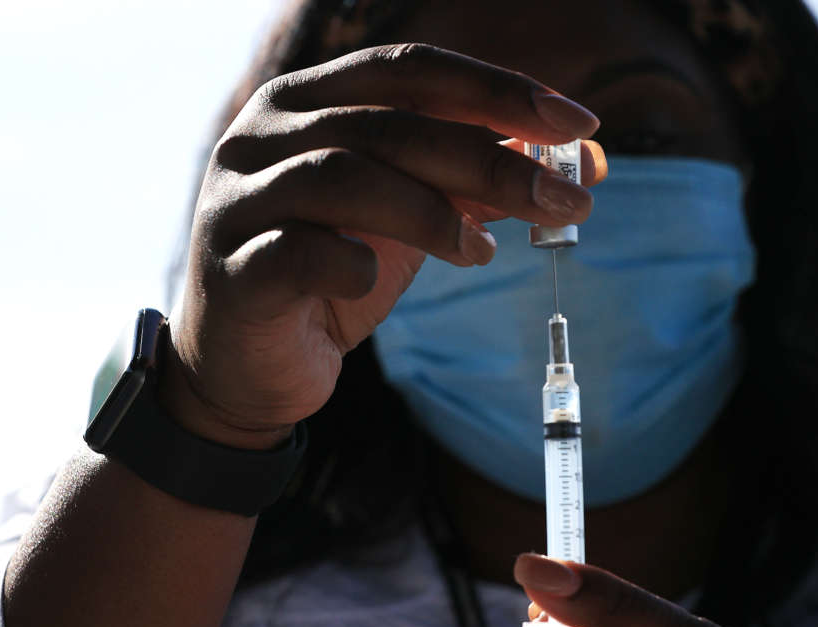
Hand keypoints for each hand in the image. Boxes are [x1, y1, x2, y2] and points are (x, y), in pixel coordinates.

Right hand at [162, 43, 605, 447]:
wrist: (247, 366)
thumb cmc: (332, 274)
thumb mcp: (413, 220)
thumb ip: (478, 183)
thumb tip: (584, 163)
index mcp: (311, 102)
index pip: (413, 71)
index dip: (499, 90)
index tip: (580, 125)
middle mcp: (265, 135)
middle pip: (391, 124)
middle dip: (492, 159)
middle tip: (567, 201)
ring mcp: (240, 200)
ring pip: (344, 175)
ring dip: (432, 211)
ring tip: (483, 250)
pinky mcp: (233, 271)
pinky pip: (300, 253)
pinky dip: (354, 264)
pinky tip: (375, 282)